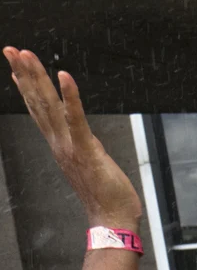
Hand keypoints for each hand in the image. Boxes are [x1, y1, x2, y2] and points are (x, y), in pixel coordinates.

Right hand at [4, 48, 140, 227]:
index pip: (39, 111)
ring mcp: (70, 145)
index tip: (16, 67)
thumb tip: (85, 139)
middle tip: (11, 50)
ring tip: (26, 55)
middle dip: (24, 74)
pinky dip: (71, 96)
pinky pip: (76, 118)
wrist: (112, 218)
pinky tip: (64, 76)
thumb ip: (85, 148)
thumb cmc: (106, 195)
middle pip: (38, 102)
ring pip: (49, 106)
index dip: (26, 87)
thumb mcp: (92, 164)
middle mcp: (59, 143)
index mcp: (60, 145)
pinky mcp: (86, 149)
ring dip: (38, 78)